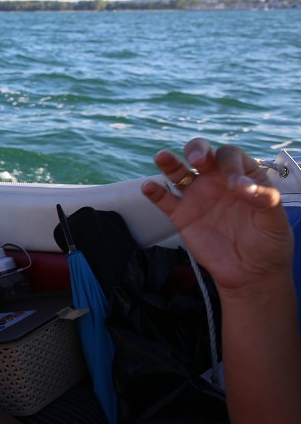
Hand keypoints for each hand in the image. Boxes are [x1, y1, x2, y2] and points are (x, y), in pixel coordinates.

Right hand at [141, 138, 292, 290]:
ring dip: (169, 163)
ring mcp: (197, 196)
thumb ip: (263, 198)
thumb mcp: (274, 220)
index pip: (230, 157)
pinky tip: (148, 187)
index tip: (236, 186)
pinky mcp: (181, 215)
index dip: (231, 165)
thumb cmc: (268, 243)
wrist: (249, 273)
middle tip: (197, 159)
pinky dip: (154, 192)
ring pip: (178, 172)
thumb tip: (241, 186)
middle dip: (197, 150)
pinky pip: (164, 200)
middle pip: (202, 154)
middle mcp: (216, 180)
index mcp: (242, 176)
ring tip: (162, 157)